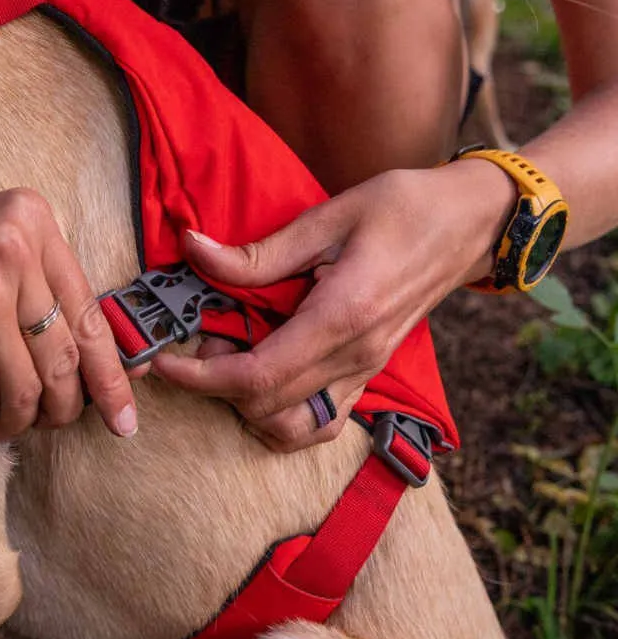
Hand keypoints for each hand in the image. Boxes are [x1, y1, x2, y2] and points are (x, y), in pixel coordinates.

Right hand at [0, 186, 138, 440]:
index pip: (89, 309)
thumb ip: (40, 291)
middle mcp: (13, 250)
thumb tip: (104, 364)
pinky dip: (1, 417)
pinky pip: (0, 397)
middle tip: (67, 424)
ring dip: (34, 416)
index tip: (126, 412)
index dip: (113, 370)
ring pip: (39, 384)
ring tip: (17, 421)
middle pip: (70, 352)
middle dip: (75, 403)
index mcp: (29, 218)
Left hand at [151, 161, 515, 451]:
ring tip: (232, 362)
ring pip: (296, 431)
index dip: (201, 378)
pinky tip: (265, 378)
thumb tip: (194, 249)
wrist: (472, 223)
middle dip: (217, 387)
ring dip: (250, 409)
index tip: (165, 363)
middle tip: (199, 343)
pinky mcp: (371, 373)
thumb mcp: (328, 217)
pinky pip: (323, 422)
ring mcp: (367, 371)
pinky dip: (284, 416)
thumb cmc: (404, 208)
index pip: (257, 376)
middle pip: (268, 408)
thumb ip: (259, 252)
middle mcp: (355, 357)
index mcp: (341, 317)